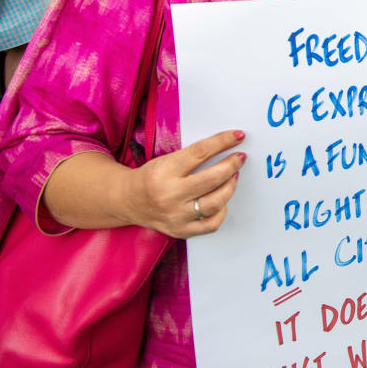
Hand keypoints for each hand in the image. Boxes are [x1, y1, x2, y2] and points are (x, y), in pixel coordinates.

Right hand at [124, 130, 245, 237]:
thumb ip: (194, 156)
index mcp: (164, 171)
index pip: (200, 152)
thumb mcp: (166, 160)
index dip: (223, 142)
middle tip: (239, 158)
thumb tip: (227, 147)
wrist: (127, 200)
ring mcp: (175, 216)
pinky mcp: (180, 231)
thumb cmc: (150, 177)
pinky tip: (221, 201)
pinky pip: (211, 224)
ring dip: (230, 187)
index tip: (238, 136)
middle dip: (231, 166)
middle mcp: (169, 195)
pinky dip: (221, 211)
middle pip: (212, 179)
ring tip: (233, 177)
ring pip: (215, 203)